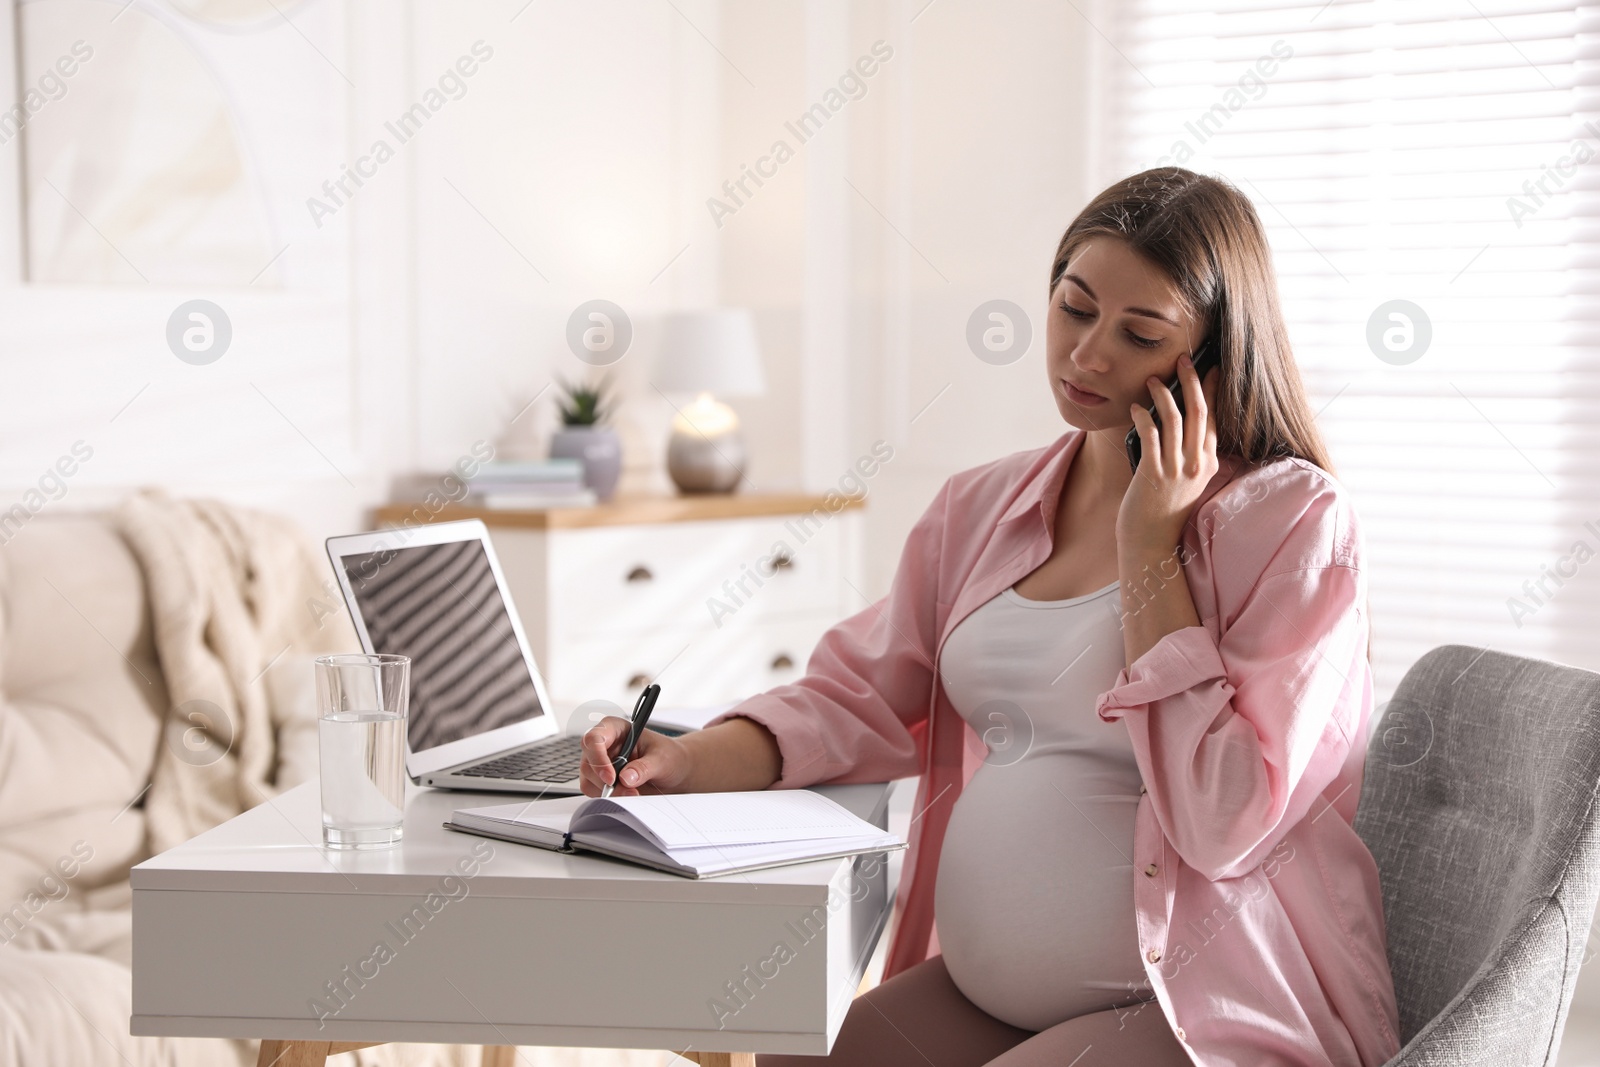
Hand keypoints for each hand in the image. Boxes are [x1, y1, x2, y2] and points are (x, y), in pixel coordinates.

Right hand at [579, 716, 691, 796]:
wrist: (676, 771)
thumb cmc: (670, 756)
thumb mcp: (662, 759)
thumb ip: (644, 767)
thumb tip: (625, 778)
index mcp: (616, 728)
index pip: (594, 738)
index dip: (598, 758)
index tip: (612, 778)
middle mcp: (604, 744)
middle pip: (588, 761)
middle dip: (606, 781)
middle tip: (629, 791)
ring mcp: (600, 762)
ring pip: (587, 779)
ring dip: (608, 791)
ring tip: (633, 792)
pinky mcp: (600, 779)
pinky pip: (592, 790)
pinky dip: (607, 797)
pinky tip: (627, 794)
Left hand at [1117, 352, 1220, 553]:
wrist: (1152, 545)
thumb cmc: (1164, 512)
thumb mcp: (1187, 482)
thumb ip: (1188, 455)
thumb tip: (1177, 421)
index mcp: (1209, 463)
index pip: (1215, 418)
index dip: (1213, 390)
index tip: (1212, 368)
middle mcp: (1197, 464)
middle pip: (1199, 411)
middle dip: (1192, 380)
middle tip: (1183, 359)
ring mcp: (1176, 469)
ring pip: (1175, 419)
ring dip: (1163, 394)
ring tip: (1152, 380)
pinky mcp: (1153, 474)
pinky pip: (1150, 435)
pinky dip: (1142, 416)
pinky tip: (1134, 408)